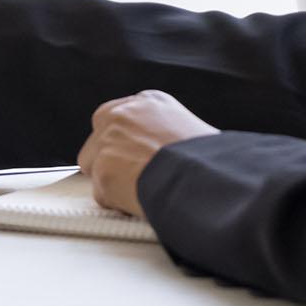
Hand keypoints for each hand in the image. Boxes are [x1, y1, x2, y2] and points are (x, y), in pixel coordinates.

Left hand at [77, 91, 217, 217]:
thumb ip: (168, 136)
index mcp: (149, 102)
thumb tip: (167, 154)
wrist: (207, 180)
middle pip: (99, 138)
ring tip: (141, 192)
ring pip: (94, 166)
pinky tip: (140, 202)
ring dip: (111, 182)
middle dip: (111, 159)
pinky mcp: (102, 169)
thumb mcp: (194, 132)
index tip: (135, 158)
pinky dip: (117, 204)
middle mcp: (123, 115)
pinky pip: (101, 194)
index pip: (119, 119)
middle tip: (134, 177)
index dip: (126, 144)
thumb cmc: (211, 162)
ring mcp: (108, 140)